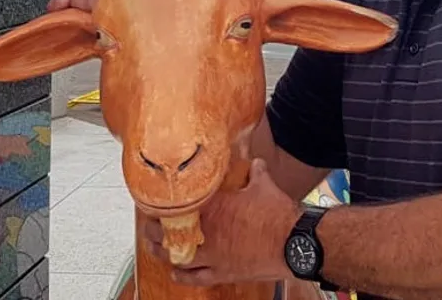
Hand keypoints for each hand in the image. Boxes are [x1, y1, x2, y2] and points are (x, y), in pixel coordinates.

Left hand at [141, 159, 301, 285]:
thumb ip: (255, 173)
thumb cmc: (277, 215)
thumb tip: (256, 163)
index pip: (178, 204)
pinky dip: (182, 276)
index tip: (156, 199)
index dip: (163, 202)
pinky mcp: (222, 273)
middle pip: (167, 232)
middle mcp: (206, 233)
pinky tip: (175, 272)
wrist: (292, 243)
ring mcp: (212, 256)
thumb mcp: (264, 186)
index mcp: (212, 208)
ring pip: (176, 256)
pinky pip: (195, 278)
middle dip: (154, 227)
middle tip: (149, 223)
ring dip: (161, 251)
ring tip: (152, 246)